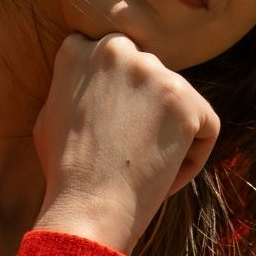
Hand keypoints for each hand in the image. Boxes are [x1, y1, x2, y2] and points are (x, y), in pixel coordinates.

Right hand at [31, 32, 220, 253]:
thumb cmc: (65, 172)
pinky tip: (165, 176)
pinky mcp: (185, 100)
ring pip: (177, 103)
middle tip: (130, 152)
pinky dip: (193, 156)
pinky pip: (205, 126)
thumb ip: (76, 87)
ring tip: (144, 170)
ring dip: (168, 134)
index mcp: (80, 48)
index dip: (117, 94)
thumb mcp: (50, 115)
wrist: (87, 207)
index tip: (113, 127)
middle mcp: (116, 49)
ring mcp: (153, 72)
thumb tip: (94, 81)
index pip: (114, 57)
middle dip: (146, 111)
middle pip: (148, 76)